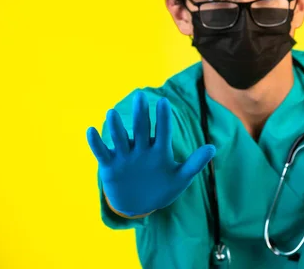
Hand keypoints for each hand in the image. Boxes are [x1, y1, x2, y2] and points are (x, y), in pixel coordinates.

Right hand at [87, 91, 215, 216]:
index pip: (162, 131)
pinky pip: (101, 152)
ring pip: (120, 138)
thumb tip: (213, 147)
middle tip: (140, 96)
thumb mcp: (180, 178)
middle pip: (141, 129)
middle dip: (141, 114)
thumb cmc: (162, 189)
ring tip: (111, 113)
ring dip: (116, 127)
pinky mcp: (110, 166)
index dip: (162, 118)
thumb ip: (194, 163)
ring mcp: (125, 156)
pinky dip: (96, 143)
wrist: (140, 206)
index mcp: (159, 150)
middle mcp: (142, 149)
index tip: (164, 102)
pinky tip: (90, 130)